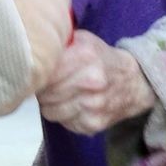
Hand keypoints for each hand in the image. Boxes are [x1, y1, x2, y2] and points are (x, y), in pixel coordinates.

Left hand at [37, 30, 155, 135]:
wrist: (137, 83)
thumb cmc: (102, 59)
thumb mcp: (84, 41)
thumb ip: (59, 43)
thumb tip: (29, 51)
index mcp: (86, 57)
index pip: (44, 71)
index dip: (38, 72)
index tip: (41, 71)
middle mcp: (91, 82)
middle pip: (45, 93)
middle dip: (44, 89)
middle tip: (51, 84)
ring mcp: (93, 106)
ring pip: (50, 111)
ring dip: (52, 104)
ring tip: (63, 95)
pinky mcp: (92, 124)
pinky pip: (64, 123)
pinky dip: (65, 116)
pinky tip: (75, 105)